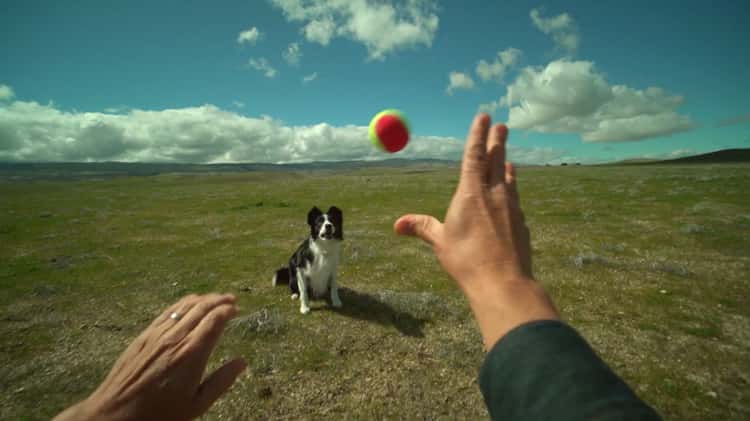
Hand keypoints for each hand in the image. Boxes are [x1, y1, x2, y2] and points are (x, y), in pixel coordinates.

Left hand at [55, 294, 245, 420]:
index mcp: (192, 353)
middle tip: (231, 299)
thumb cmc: (161, 413)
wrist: (117, 413)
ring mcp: (157, 334)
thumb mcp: (197, 404)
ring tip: (214, 298)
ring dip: (202, 299)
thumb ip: (221, 381)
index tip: (237, 310)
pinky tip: (187, 304)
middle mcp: (175, 337)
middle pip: (201, 308)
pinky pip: (166, 312)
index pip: (214, 320)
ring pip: (183, 306)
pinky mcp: (144, 336)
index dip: (228, 311)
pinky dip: (181, 304)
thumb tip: (242, 362)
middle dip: (218, 300)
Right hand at [394, 114, 556, 348]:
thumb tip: (397, 224)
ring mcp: (511, 208)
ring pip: (509, 178)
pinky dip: (512, 190)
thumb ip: (421, 227)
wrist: (503, 282)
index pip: (474, 155)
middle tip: (502, 125)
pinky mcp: (521, 224)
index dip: (478, 135)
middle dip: (498, 141)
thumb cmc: (466, 261)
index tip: (484, 117)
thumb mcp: (440, 242)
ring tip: (508, 158)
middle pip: (497, 160)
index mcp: (471, 193)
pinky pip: (515, 199)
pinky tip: (511, 195)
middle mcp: (494, 194)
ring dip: (507, 165)